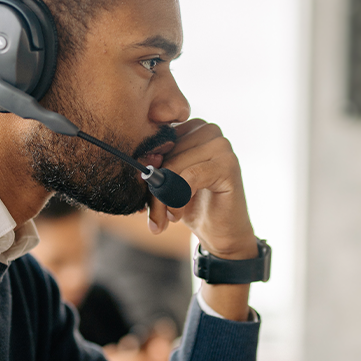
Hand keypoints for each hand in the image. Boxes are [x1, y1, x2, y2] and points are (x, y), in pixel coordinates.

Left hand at [147, 119, 255, 259]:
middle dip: (154, 190)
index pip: (157, 143)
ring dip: (164, 198)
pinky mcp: (228, 164)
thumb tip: (131, 166)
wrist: (222, 233)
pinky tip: (177, 214)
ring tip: (166, 218)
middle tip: (153, 217)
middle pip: (165, 154)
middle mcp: (208, 130)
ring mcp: (221, 145)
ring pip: (174, 166)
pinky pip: (190, 176)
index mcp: (191, 128)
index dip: (146, 171)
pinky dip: (178, 198)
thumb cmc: (193, 206)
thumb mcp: (165, 184)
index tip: (141, 200)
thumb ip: (152, 169)